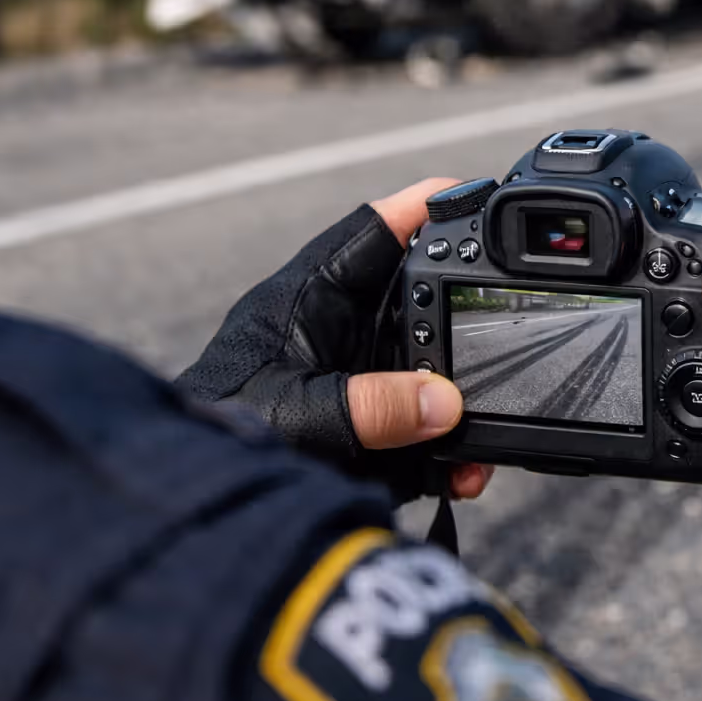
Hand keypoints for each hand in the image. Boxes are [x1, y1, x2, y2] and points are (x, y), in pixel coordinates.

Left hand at [176, 178, 492, 500]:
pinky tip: (468, 471)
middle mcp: (335, 332)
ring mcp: (351, 381)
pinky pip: (421, 430)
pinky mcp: (363, 432)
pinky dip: (449, 452)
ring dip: (461, 398)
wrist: (195, 507)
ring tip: (489, 423)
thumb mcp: (298, 415)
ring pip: (426, 369)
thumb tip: (443, 403)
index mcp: (308, 301)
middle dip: (462, 311)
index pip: (371, 234)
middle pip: (414, 298)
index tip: (472, 193)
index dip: (420, 208)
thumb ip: (371, 407)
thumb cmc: (220, 438)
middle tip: (507, 310)